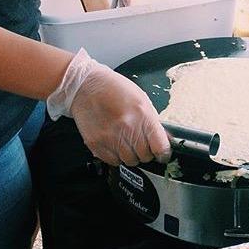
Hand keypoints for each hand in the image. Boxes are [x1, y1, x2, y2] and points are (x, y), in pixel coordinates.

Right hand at [47, 48, 170, 166]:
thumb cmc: (113, 89)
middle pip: (145, 156)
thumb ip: (151, 120)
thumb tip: (163, 138)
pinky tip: (114, 143)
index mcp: (143, 115)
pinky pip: (113, 161)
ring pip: (129, 161)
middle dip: (145, 152)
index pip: (160, 147)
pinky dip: (116, 156)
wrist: (85, 87)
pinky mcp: (97, 145)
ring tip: (125, 140)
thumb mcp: (140, 98)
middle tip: (140, 142)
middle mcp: (128, 128)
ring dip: (130, 154)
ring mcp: (111, 138)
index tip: (161, 154)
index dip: (163, 153)